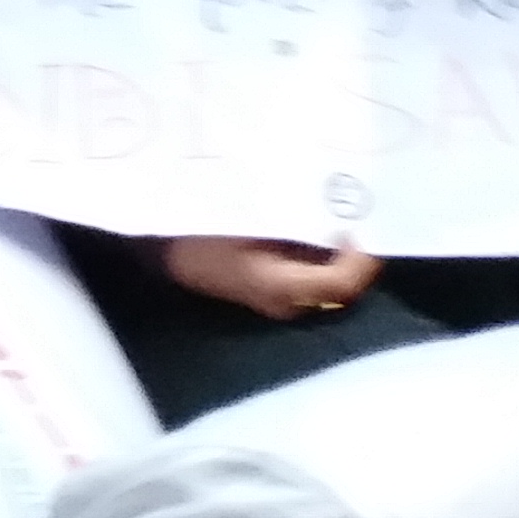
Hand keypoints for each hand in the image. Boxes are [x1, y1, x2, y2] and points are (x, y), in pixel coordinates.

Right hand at [164, 235, 381, 320]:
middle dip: (353, 253)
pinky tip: (311, 229)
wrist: (157, 248)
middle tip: (355, 215)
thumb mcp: (248, 219)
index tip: (359, 223)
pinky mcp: (271, 290)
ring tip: (334, 217)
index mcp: (279, 287)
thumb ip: (297, 221)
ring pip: (327, 281)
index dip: (362, 257)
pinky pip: (311, 277)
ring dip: (336, 253)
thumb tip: (340, 219)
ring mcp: (277, 300)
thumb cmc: (198, 230)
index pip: (342, 283)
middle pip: (341, 285)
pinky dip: (320, 255)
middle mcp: (285, 302)